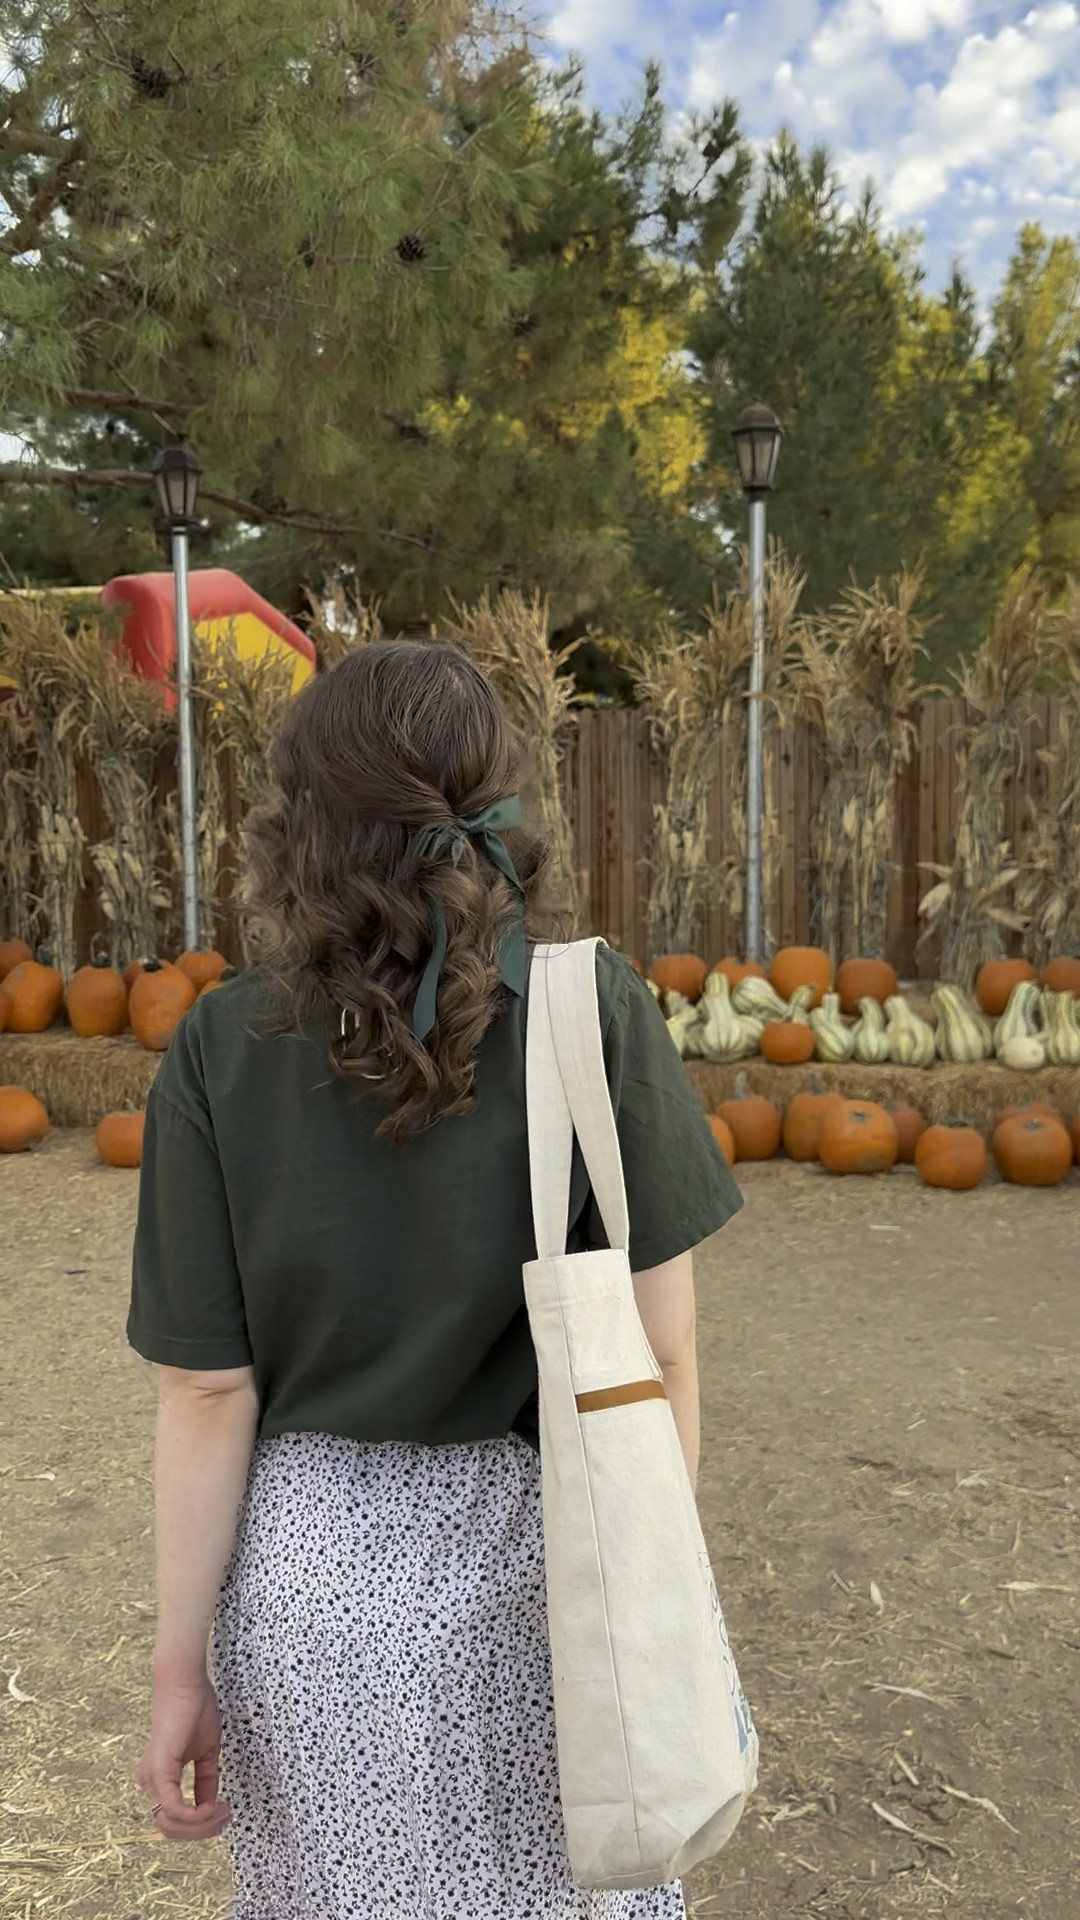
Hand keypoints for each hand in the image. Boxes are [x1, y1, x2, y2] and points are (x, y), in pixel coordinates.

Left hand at [136, 1672, 232, 1841]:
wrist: (186, 1683)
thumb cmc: (194, 1709)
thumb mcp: (206, 1753)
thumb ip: (205, 1782)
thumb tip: (212, 1808)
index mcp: (159, 1779)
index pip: (175, 1819)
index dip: (201, 1826)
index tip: (226, 1815)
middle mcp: (150, 1783)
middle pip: (173, 1829)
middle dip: (204, 1830)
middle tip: (227, 1816)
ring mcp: (152, 1779)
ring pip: (173, 1824)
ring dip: (202, 1825)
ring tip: (224, 1809)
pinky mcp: (159, 1772)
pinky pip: (175, 1809)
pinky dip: (196, 1815)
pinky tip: (211, 1807)